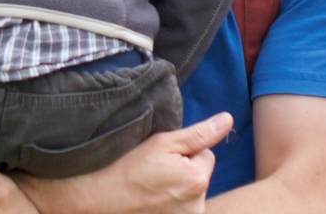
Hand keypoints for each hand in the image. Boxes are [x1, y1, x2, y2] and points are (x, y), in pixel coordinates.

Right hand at [17, 112, 233, 213]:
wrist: (98, 197)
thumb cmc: (127, 166)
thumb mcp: (162, 142)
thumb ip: (198, 133)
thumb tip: (227, 119)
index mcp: (197, 179)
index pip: (206, 153)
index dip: (184, 150)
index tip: (162, 155)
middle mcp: (197, 204)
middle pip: (199, 174)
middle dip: (183, 169)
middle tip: (154, 169)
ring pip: (190, 192)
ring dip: (177, 187)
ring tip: (150, 184)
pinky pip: (181, 207)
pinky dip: (170, 203)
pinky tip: (151, 199)